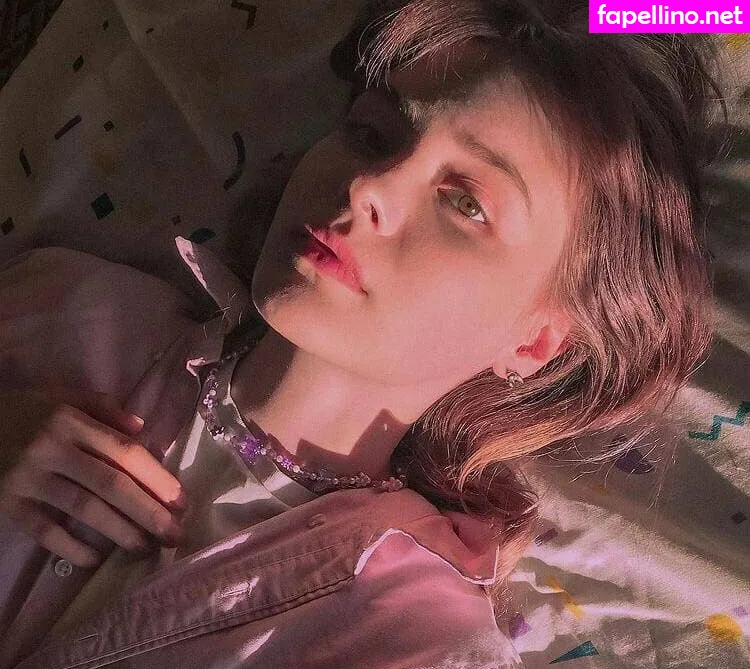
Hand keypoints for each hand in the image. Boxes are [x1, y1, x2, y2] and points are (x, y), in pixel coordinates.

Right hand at [0, 388, 187, 566]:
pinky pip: (44, 530)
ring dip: (120, 532)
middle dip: (148, 512)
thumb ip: (102, 407)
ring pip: (84, 509)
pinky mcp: (7, 503)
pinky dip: (72, 547)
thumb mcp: (61, 398)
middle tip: (175, 534)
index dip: (157, 478)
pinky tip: (96, 559)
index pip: (125, 452)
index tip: (182, 501)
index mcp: (72, 421)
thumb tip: (142, 428)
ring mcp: (28, 478)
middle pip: (111, 484)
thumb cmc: (22, 412)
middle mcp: (52, 448)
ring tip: (146, 547)